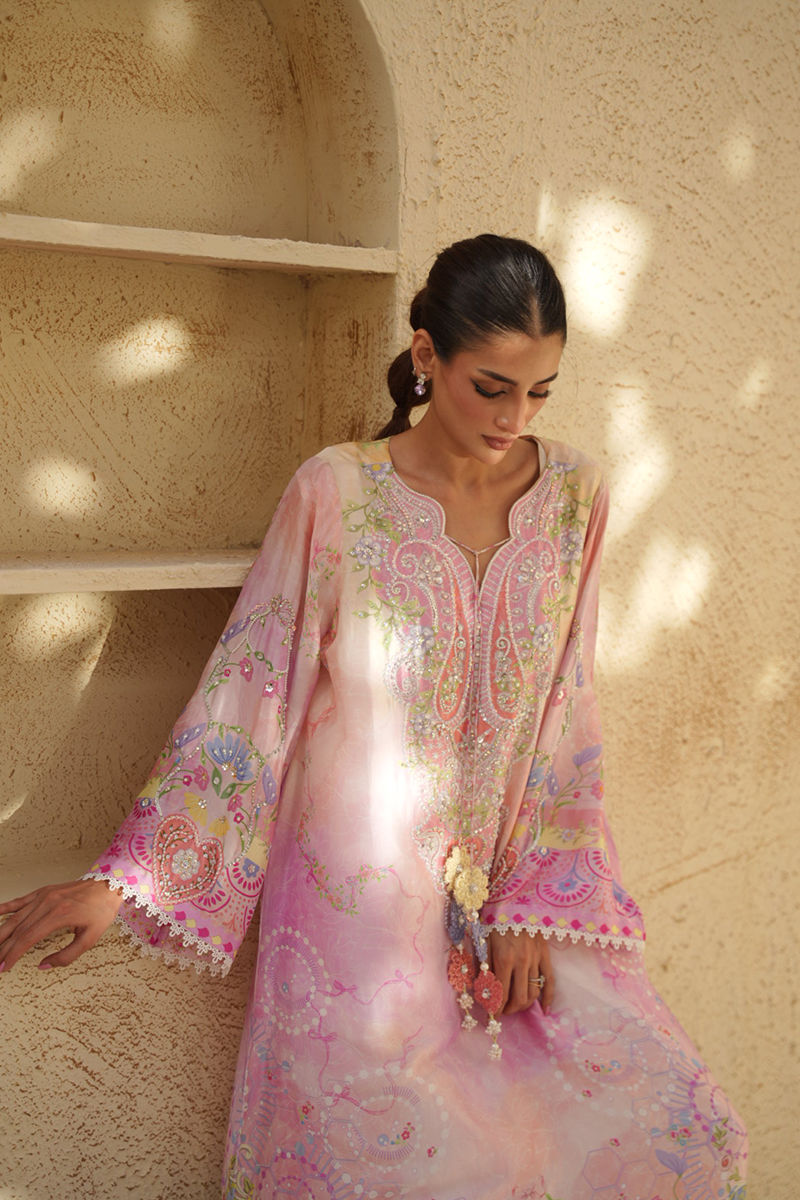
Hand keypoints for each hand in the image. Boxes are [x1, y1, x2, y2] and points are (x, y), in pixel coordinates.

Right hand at [0, 879, 124, 973]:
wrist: (109, 884)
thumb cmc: (101, 910)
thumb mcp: (90, 938)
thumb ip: (67, 955)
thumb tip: (43, 965)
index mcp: (59, 915)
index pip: (28, 938)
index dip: (13, 954)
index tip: (4, 967)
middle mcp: (47, 903)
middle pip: (18, 929)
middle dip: (3, 948)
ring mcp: (44, 896)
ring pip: (16, 917)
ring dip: (1, 933)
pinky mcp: (43, 891)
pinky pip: (20, 901)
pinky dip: (5, 908)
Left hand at [488, 928, 553, 1014]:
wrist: (514, 901)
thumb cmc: (495, 921)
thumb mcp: (484, 942)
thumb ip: (484, 967)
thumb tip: (483, 990)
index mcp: (503, 959)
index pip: (501, 993)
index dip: (496, 1008)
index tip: (492, 1015)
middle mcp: (521, 962)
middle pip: (519, 998)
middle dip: (510, 1009)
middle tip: (503, 1012)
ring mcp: (536, 959)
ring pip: (533, 992)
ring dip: (524, 1005)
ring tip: (515, 1007)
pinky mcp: (545, 955)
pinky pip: (550, 980)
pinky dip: (548, 997)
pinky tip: (546, 1010)